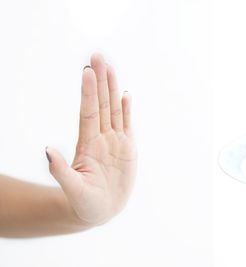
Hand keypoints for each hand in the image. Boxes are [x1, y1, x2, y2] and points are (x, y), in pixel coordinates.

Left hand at [46, 53, 136, 224]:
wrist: (101, 211)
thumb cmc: (84, 203)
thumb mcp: (72, 189)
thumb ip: (60, 170)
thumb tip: (46, 151)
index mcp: (87, 145)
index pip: (88, 113)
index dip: (89, 93)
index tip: (87, 72)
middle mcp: (101, 137)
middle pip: (101, 104)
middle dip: (100, 80)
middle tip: (97, 56)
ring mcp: (115, 141)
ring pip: (114, 109)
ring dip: (113, 88)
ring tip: (111, 67)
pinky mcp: (128, 148)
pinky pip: (127, 125)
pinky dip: (127, 110)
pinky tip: (125, 95)